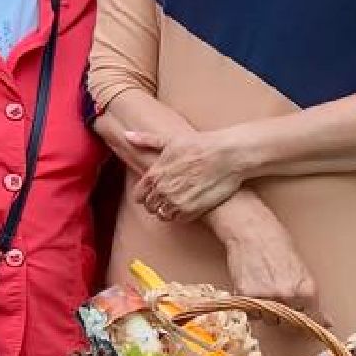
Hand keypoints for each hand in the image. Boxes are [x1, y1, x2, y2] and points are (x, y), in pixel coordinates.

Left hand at [127, 127, 250, 222]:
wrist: (228, 154)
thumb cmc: (200, 144)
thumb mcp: (170, 139)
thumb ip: (146, 140)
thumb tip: (127, 135)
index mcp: (154, 174)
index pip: (139, 195)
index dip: (144, 195)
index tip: (152, 193)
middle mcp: (162, 190)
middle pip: (150, 207)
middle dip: (156, 203)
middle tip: (168, 197)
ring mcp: (176, 201)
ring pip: (163, 215)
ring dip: (168, 211)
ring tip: (178, 202)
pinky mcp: (192, 210)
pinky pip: (178, 220)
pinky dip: (181, 215)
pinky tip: (189, 206)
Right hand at [214, 204, 319, 317]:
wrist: (252, 232)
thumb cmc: (277, 245)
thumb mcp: (302, 270)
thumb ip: (311, 298)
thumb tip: (327, 321)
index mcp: (307, 290)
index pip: (312, 319)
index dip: (309, 321)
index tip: (308, 323)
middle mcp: (287, 295)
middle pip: (288, 323)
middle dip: (285, 315)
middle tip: (279, 298)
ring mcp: (265, 296)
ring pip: (268, 320)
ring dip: (267, 312)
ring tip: (264, 291)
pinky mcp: (245, 295)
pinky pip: (250, 313)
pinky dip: (251, 306)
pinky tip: (253, 290)